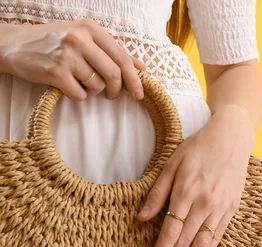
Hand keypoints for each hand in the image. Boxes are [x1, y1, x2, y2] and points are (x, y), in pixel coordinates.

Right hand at [0, 19, 146, 100]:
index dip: (134, 79)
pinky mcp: (55, 72)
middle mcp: (79, 39)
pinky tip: (68, 86)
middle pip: (114, 74)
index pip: (122, 57)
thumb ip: (112, 51)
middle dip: (117, 90)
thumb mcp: (84, 38)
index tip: (140, 94)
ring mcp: (67, 55)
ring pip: (97, 86)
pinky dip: (78, 96)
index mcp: (90, 28)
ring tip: (81, 83)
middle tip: (112, 95)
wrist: (14, 44)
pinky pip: (80, 95)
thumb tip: (141, 67)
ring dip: (93, 92)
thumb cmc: (54, 43)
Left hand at [136, 105, 256, 246]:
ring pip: (202, 245)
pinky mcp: (231, 210)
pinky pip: (217, 237)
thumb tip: (141, 219)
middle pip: (184, 243)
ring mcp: (220, 209)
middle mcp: (204, 204)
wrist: (232, 139)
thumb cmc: (198, 148)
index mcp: (186, 192)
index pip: (170, 232)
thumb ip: (157, 193)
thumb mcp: (171, 164)